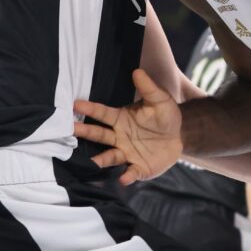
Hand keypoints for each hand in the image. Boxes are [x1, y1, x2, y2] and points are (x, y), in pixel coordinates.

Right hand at [73, 69, 182, 184]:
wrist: (180, 136)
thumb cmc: (165, 116)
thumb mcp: (160, 100)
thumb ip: (148, 88)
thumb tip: (137, 72)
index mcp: (121, 119)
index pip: (103, 113)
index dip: (90, 109)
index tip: (75, 104)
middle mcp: (119, 136)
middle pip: (99, 135)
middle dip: (85, 133)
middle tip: (70, 130)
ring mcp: (127, 153)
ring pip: (109, 156)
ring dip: (100, 160)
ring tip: (92, 163)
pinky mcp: (138, 167)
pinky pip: (130, 172)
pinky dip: (127, 176)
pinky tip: (124, 179)